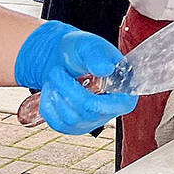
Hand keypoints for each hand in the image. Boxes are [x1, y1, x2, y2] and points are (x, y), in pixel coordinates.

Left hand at [13, 22, 137, 135]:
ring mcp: (90, 122)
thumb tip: (105, 69)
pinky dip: (49, 104)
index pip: (116, 106)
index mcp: (124, 93)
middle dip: (68, 89)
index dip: (98, 97)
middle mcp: (110, 112)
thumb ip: (98, 56)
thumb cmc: (81, 51)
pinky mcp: (71, 127)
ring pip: (69, 119)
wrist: (63, 59)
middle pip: (88, 111)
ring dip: (57, 94)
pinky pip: (56, 123)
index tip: (81, 80)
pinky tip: (53, 90)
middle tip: (56, 71)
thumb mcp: (91, 46)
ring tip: (55, 77)